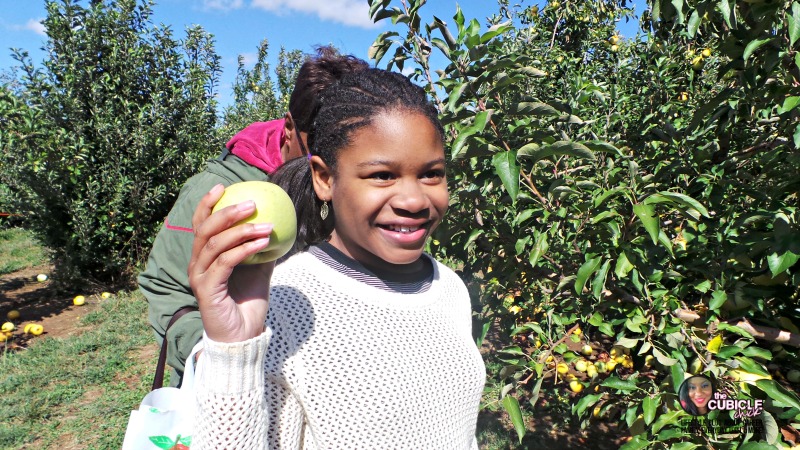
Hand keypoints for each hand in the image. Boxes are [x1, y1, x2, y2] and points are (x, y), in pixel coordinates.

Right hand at [188, 184, 274, 342]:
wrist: (244, 337)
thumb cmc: (248, 304)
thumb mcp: (259, 270)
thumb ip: (261, 249)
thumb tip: (277, 225)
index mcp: (204, 258)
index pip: (200, 225)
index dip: (207, 204)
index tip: (223, 187)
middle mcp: (197, 265)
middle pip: (205, 230)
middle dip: (227, 212)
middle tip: (251, 202)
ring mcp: (199, 277)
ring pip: (215, 244)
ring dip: (242, 231)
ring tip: (266, 224)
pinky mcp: (207, 289)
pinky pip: (225, 262)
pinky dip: (245, 249)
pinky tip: (263, 243)